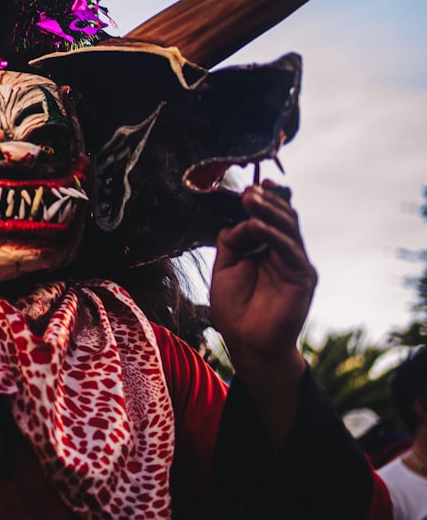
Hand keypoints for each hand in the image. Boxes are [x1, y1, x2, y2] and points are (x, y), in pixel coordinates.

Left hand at [209, 181, 316, 372]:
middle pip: (282, 218)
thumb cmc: (235, 308)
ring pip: (288, 229)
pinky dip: (274, 236)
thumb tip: (238, 221)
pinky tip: (257, 227)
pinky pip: (290, 251)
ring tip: (250, 199)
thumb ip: (231, 241)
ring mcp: (296, 264)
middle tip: (249, 190)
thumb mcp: (225, 267)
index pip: (270, 218)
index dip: (264, 200)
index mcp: (267, 249)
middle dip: (265, 201)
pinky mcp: (302, 278)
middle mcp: (284, 253)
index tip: (251, 185)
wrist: (246, 342)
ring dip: (269, 212)